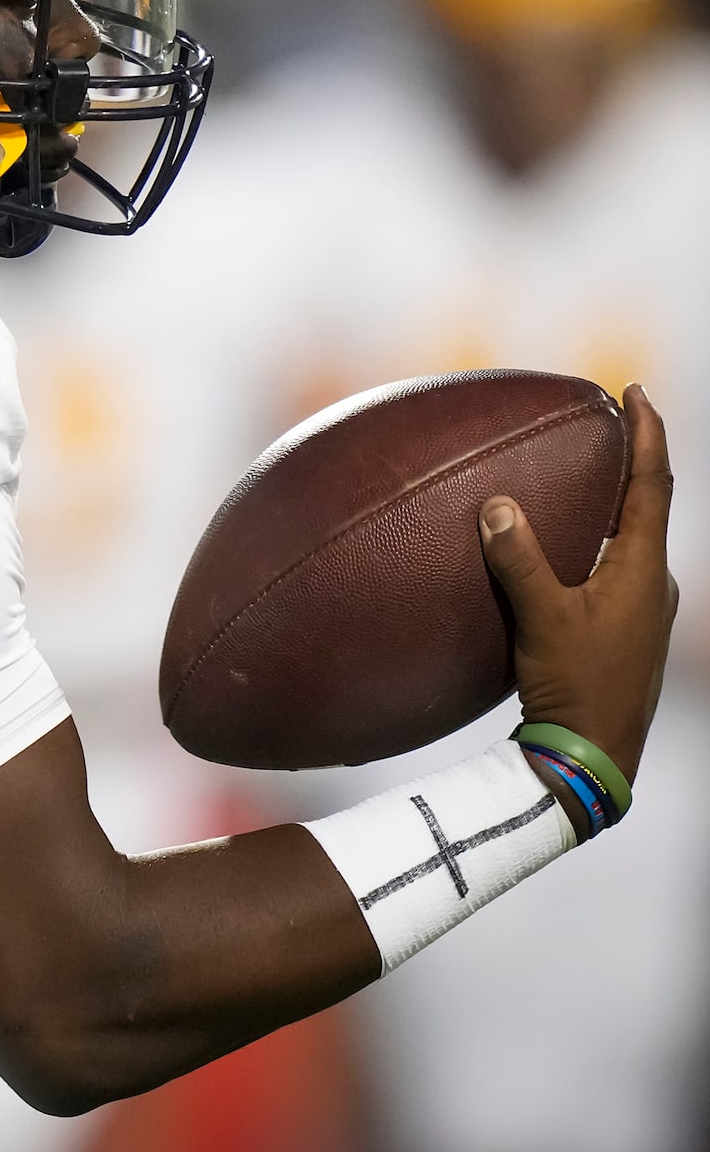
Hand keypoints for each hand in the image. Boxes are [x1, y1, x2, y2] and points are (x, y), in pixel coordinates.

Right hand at [493, 384, 677, 784]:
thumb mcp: (542, 620)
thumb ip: (519, 559)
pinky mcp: (626, 634)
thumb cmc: (575, 687)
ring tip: (582, 481)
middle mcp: (652, 584)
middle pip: (647, 507)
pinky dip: (595, 546)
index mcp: (642, 569)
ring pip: (630, 542)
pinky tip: (564, 557)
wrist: (593, 758)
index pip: (653, 484)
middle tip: (608, 423)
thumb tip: (498, 504)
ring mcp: (643, 612)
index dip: (647, 433)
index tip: (633, 393)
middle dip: (631, 461)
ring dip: (611, 506)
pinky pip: (614, 571)